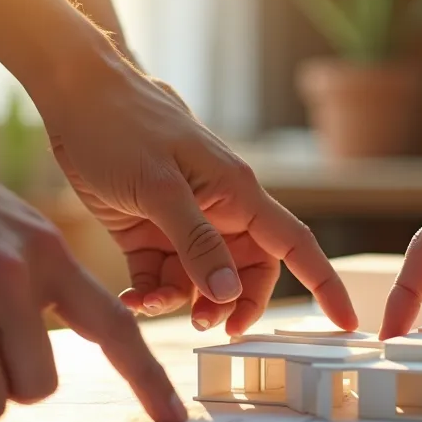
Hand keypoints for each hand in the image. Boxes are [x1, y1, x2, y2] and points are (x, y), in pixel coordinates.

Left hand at [42, 67, 357, 334]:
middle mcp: (218, 211)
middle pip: (248, 273)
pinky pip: (162, 277)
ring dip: (182, 301)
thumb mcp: (159, 188)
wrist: (74, 95)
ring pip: (202, 281)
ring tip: (148, 304)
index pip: (295, 245)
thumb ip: (196, 241)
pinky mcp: (148, 231)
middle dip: (233, 304)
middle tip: (206, 326)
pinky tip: (131, 300)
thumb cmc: (121, 127)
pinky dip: (150, 294)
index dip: (324, 284)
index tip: (347, 322)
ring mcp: (184, 222)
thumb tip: (229, 291)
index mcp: (237, 193)